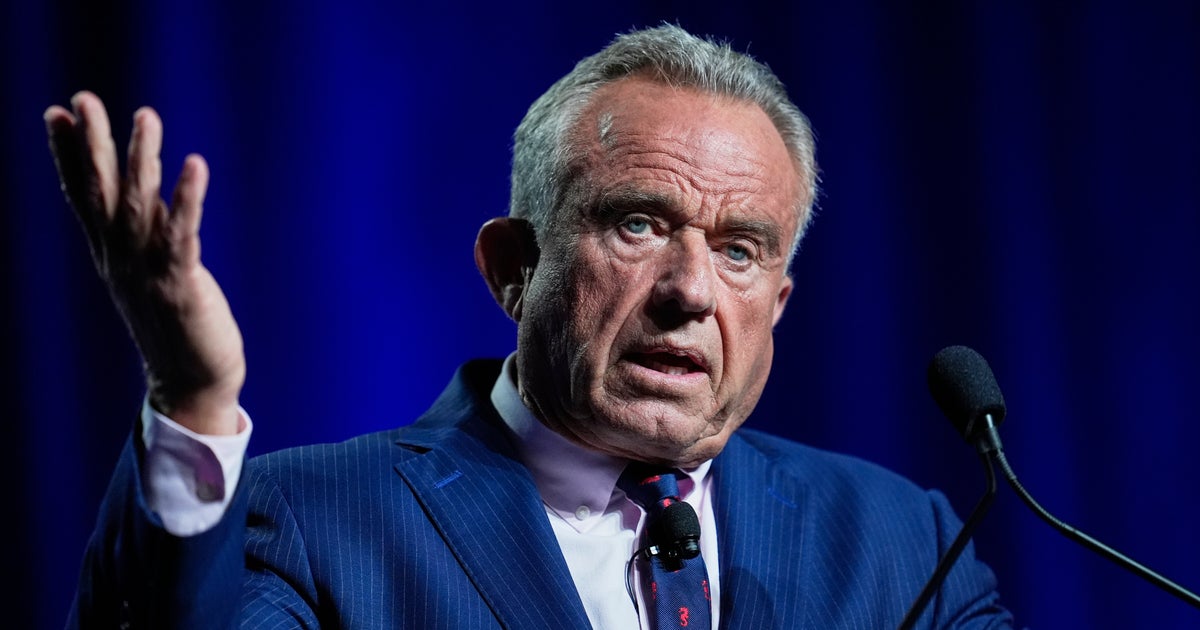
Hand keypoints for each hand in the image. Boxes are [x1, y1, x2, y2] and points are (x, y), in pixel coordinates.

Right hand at [45, 92, 244, 434]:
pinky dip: (187, 199)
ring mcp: (147, 272)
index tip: (56, 112)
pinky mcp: (181, 285)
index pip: (83, 196)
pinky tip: (194, 165)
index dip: (68, 154)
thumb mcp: (147, 271)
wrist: (191, 382)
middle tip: (83, 99)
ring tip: (146, 116)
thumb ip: (141, 231)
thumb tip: (139, 189)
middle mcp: (120, 260)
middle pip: (103, 194)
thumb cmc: (174, 322)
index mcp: (110, 255)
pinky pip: (182, 235)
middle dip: (92, 145)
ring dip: (143, 160)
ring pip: (140, 207)